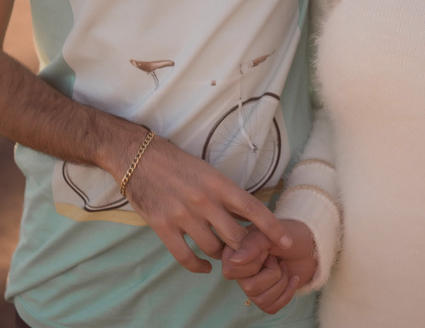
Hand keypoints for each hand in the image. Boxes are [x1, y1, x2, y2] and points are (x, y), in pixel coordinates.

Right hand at [118, 133, 292, 273]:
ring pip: (213, 248)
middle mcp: (204, 200)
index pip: (253, 208)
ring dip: (221, 256)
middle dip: (245, 249)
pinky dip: (198, 266)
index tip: (286, 242)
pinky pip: (185, 256)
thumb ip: (226, 194)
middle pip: (235, 236)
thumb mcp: (208, 171)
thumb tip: (248, 216)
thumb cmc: (176, 162)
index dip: (272, 228)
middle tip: (248, 253)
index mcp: (218, 183)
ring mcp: (182, 215)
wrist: (138, 157)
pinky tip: (204, 267)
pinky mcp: (162, 226)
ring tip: (223, 255)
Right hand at [223, 220, 318, 313]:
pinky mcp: (265, 297)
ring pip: (260, 300)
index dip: (255, 263)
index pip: (231, 271)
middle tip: (278, 260)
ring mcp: (252, 285)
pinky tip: (292, 278)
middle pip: (248, 288)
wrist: (310, 245)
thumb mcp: (272, 233)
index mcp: (234, 252)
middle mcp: (240, 271)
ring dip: (281, 282)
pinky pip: (270, 307)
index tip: (267, 251)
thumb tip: (235, 260)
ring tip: (284, 267)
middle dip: (273, 273)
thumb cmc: (289, 234)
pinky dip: (287, 293)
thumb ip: (252, 244)